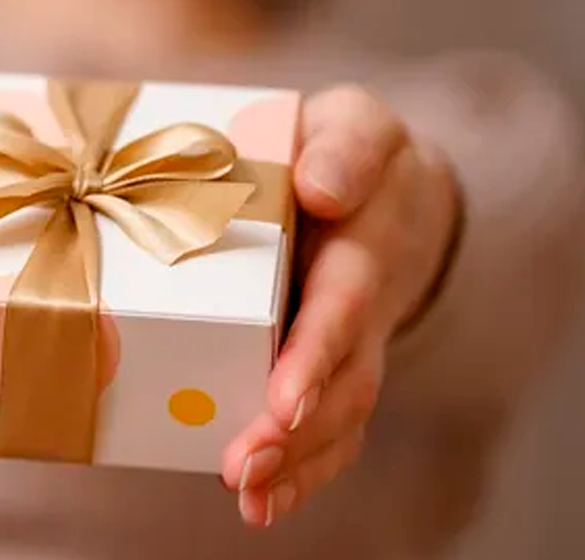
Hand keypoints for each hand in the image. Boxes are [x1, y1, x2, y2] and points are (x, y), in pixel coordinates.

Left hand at [222, 86, 460, 526]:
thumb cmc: (342, 149)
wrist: (379, 184)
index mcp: (363, 239)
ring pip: (338, 414)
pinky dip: (300, 471)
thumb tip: (323, 188)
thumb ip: (346, 146)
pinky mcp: (330, 367)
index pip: (343, 303)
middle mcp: (364, 302)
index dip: (315, 352)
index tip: (281, 397)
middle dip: (296, 427)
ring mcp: (351, 343)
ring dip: (295, 460)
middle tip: (246, 463)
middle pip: (342, 378)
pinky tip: (261, 503)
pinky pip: (328, 427)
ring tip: (247, 490)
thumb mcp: (354, 123)